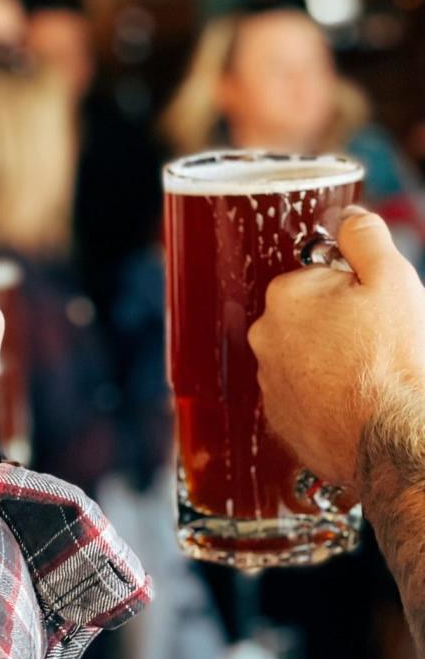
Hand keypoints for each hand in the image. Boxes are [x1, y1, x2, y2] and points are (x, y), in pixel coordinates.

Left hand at [248, 210, 424, 486]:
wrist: (392, 441)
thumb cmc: (393, 361)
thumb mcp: (392, 280)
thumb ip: (364, 238)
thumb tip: (348, 216)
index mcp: (285, 297)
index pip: (319, 278)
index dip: (355, 290)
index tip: (376, 309)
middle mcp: (265, 339)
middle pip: (309, 317)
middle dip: (340, 324)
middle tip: (378, 343)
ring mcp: (270, 382)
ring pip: (306, 357)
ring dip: (332, 360)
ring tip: (370, 376)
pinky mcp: (281, 420)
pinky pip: (305, 395)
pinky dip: (327, 396)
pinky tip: (356, 402)